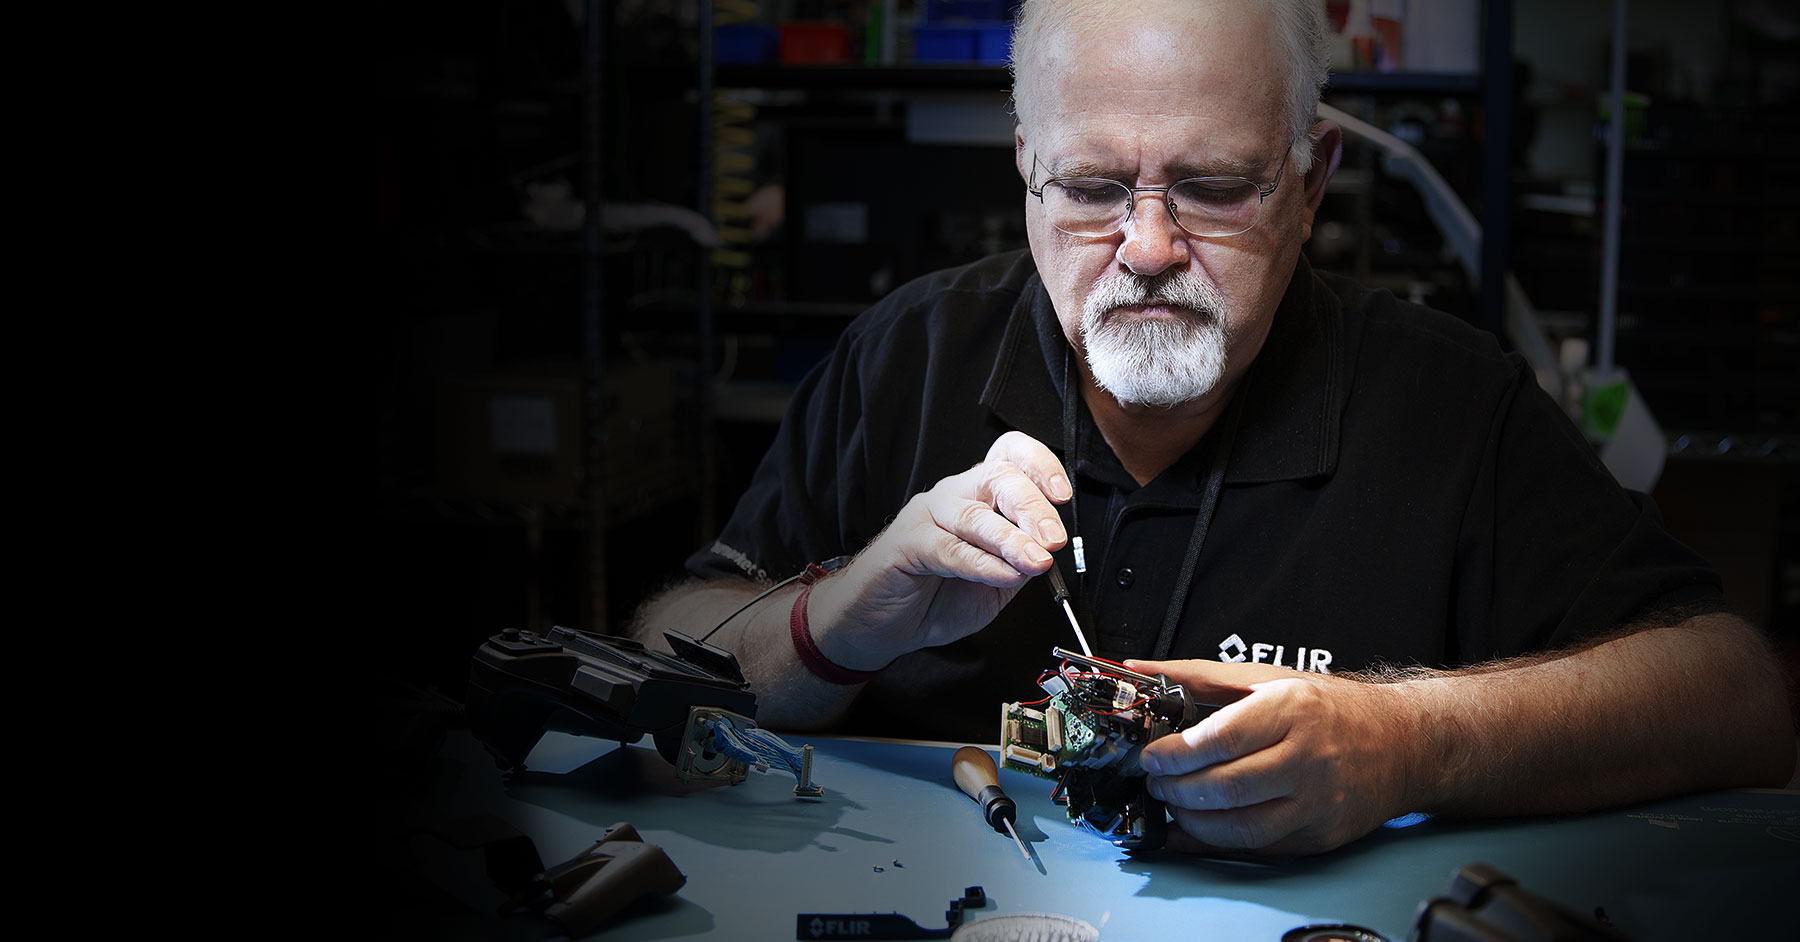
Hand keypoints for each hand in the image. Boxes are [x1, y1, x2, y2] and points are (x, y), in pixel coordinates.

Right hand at [806, 431, 1071, 668]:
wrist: (879, 624)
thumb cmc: (935, 596)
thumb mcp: (996, 582)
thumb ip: (1021, 561)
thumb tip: (1050, 550)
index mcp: (979, 496)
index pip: (1010, 456)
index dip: (1040, 465)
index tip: (1062, 495)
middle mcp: (954, 495)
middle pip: (998, 477)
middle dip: (1033, 507)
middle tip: (1054, 540)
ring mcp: (927, 516)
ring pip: (975, 515)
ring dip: (1012, 539)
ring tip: (1036, 561)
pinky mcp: (906, 544)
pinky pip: (949, 548)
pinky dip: (982, 564)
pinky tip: (1004, 575)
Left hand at [1125, 658, 1419, 855]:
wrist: (1402, 744)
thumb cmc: (1331, 708)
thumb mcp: (1269, 678)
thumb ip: (1199, 676)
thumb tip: (1140, 669)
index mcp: (1294, 710)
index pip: (1223, 739)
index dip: (1177, 752)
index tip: (1152, 755)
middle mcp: (1309, 758)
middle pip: (1228, 785)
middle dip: (1177, 788)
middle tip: (1155, 780)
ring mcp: (1317, 802)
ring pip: (1241, 826)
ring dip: (1192, 820)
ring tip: (1172, 802)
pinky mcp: (1319, 836)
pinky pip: (1258, 848)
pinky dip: (1214, 843)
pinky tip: (1190, 830)